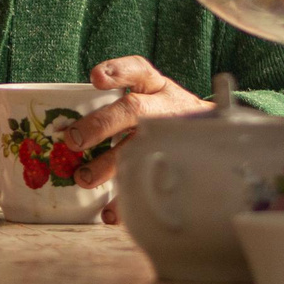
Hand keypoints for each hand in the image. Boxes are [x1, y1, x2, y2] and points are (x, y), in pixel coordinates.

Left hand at [54, 56, 209, 221]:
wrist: (216, 134)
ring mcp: (171, 137)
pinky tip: (108, 213)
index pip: (139, 70)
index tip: (96, 77)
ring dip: (108, 165)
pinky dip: (127, 202)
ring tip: (84, 178)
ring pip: (140, 148)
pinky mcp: (175, 166)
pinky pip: (151, 184)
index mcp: (156, 87)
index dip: (118, 71)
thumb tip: (67, 128)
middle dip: (101, 125)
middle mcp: (164, 108)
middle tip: (74, 141)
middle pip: (133, 110)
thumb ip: (117, 101)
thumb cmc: (168, 114)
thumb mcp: (152, 94)